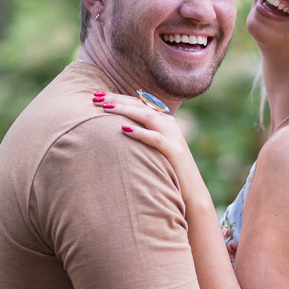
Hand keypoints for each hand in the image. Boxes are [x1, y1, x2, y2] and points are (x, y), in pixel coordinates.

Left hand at [95, 92, 209, 209]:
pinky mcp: (174, 153)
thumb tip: (119, 131)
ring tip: (105, 108)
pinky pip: (156, 139)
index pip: (139, 103)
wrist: (193, 193)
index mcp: (165, 122)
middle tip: (95, 97)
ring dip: (125, 110)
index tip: (97, 95)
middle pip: (140, 105)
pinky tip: (124, 129)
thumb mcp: (156, 150)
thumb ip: (143, 137)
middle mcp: (169, 125)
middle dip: (117, 99)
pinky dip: (140, 133)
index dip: (118, 97)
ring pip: (147, 116)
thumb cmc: (169, 172)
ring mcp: (173, 138)